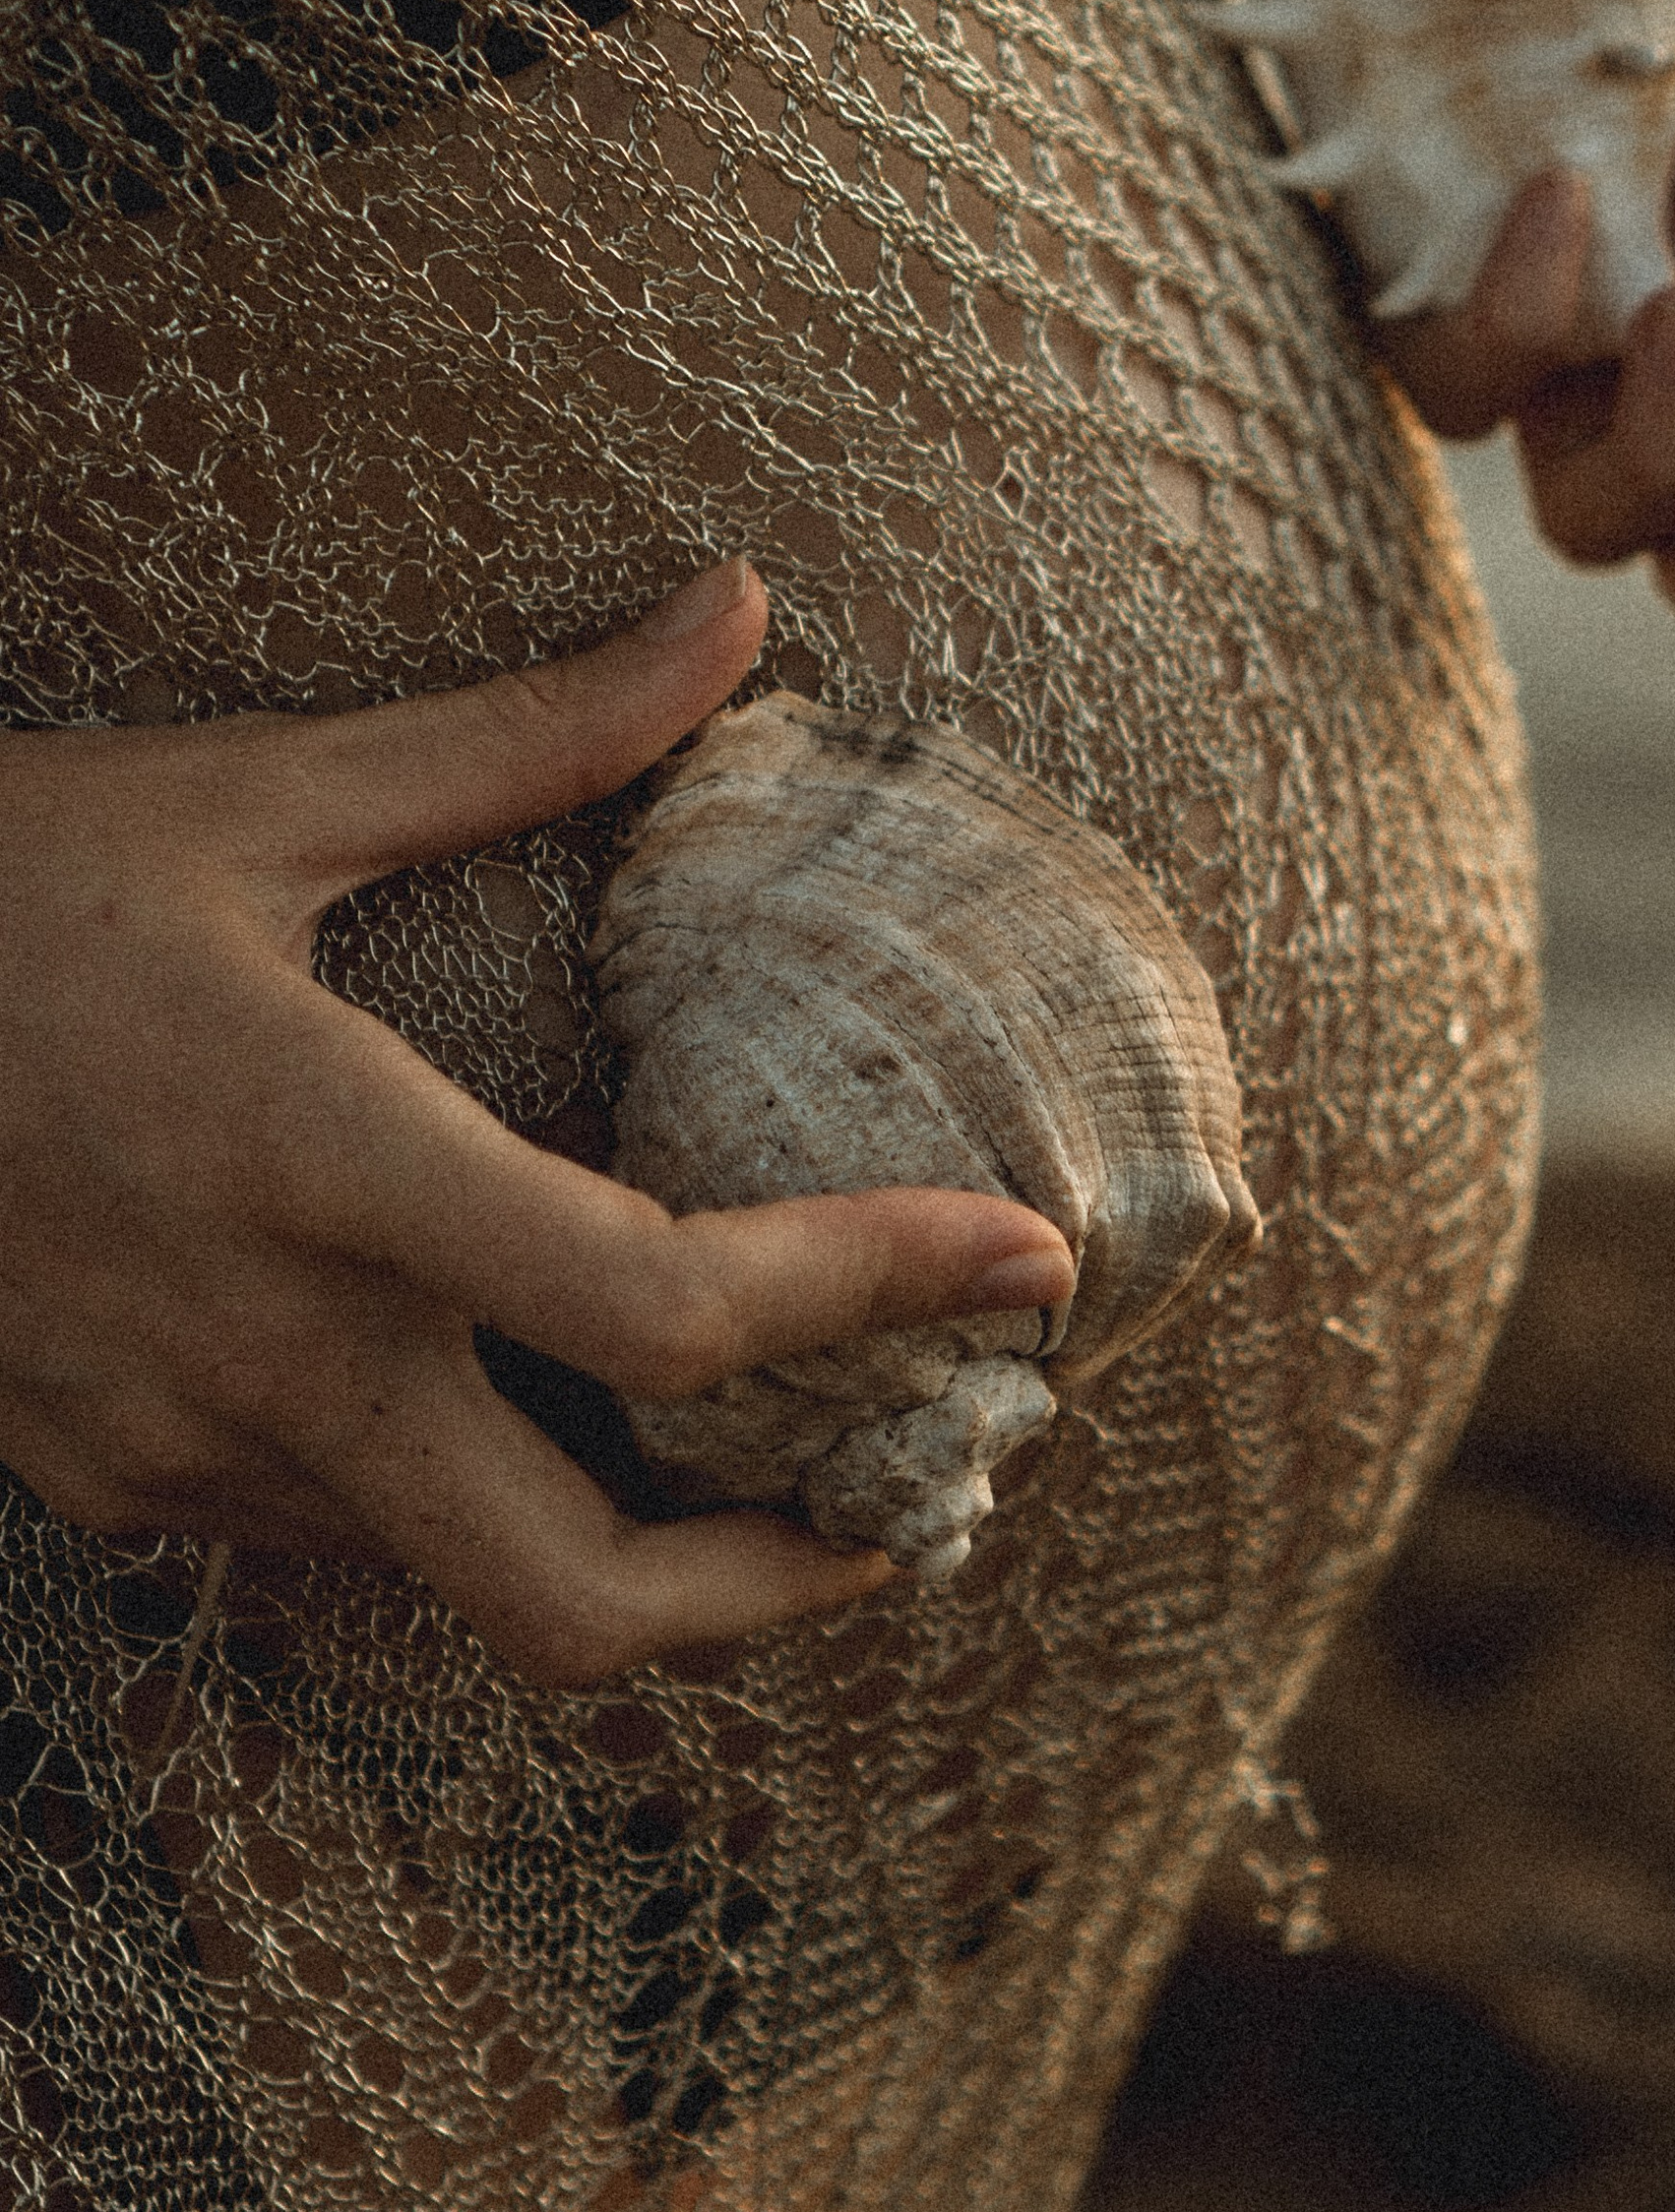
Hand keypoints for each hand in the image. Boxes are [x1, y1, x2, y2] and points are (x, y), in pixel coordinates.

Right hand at [0, 561, 1076, 1681]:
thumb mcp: (258, 792)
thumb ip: (527, 733)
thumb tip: (742, 608)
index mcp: (317, 1158)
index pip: (655, 1301)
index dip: (874, 1293)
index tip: (1026, 1265)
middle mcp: (259, 1353)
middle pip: (581, 1603)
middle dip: (780, 1593)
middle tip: (909, 1502)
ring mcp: (171, 1451)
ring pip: (461, 1585)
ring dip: (626, 1536)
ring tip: (751, 1436)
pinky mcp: (109, 1486)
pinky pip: (342, 1540)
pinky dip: (464, 1494)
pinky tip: (511, 1390)